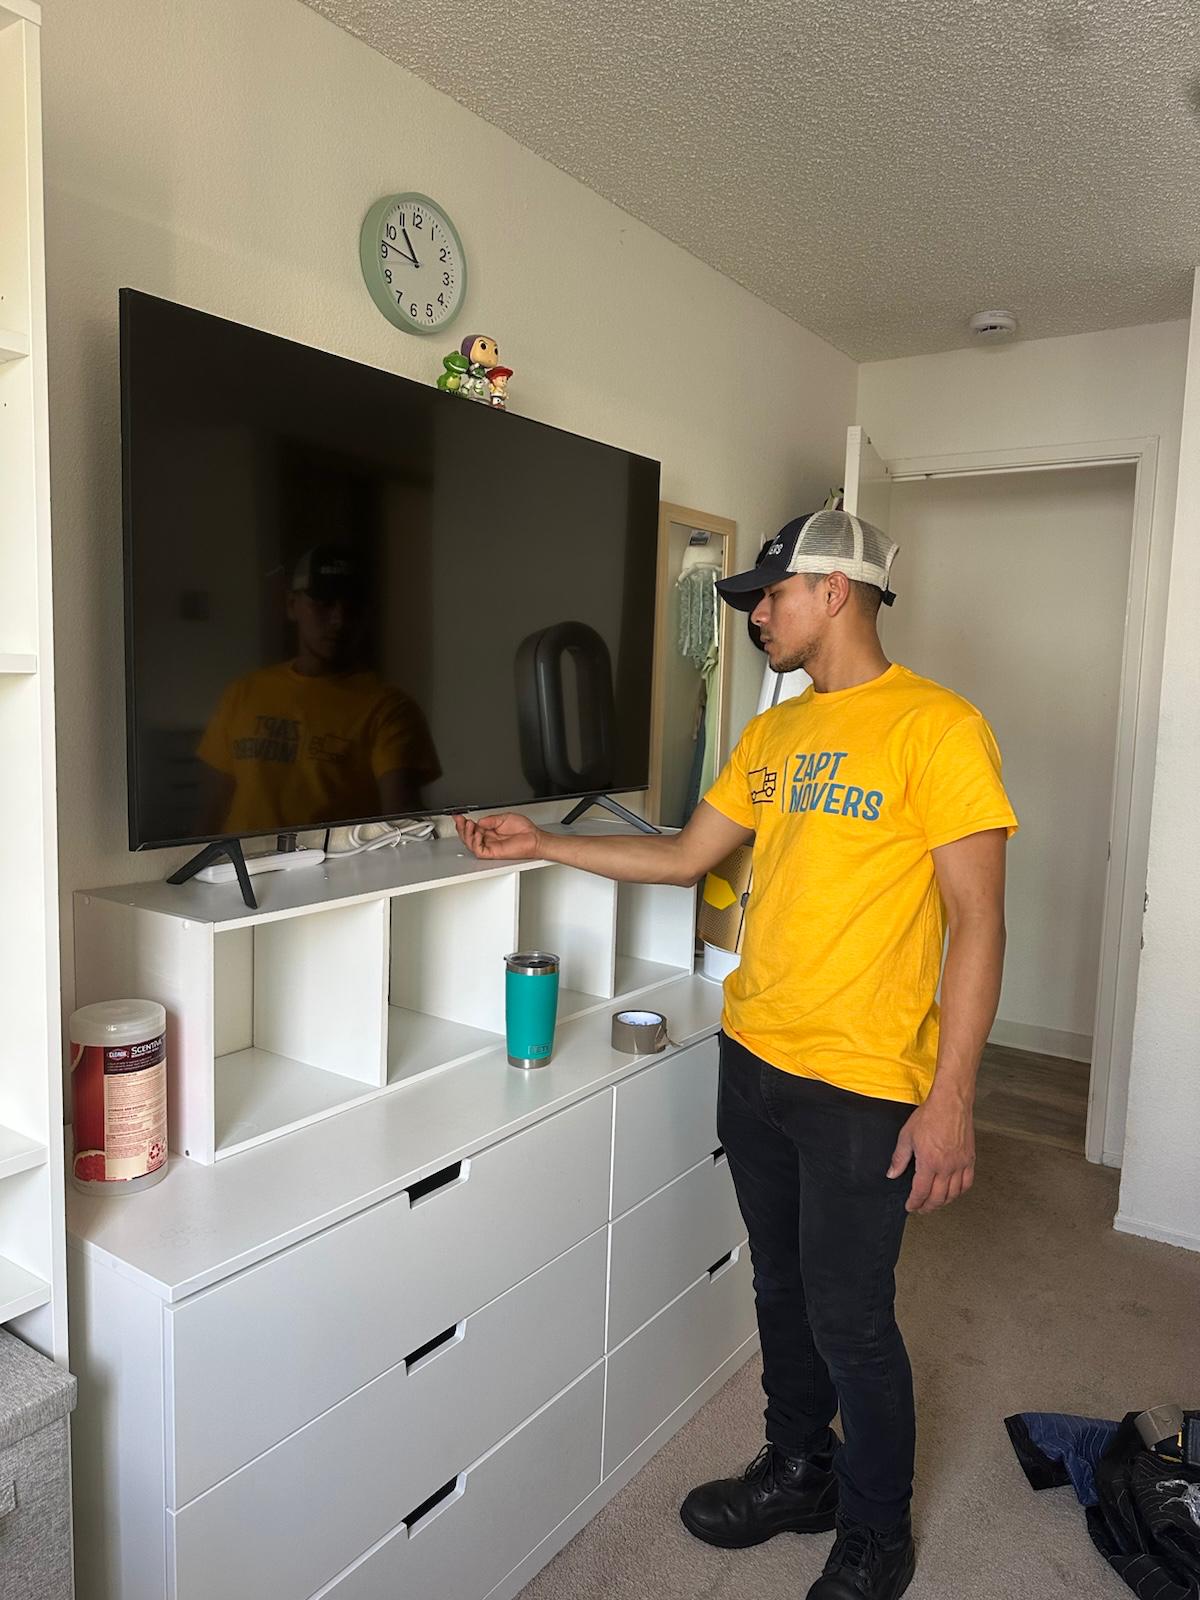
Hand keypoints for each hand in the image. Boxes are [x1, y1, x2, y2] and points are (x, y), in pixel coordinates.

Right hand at [454, 811, 544, 861]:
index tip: (459, 815)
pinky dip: (475, 842)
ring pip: (470, 844)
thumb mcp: (504, 818)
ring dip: (466, 834)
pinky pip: (478, 850)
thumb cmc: (524, 830)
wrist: (534, 838)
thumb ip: (490, 820)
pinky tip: (478, 833)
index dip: (464, 822)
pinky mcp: (493, 853)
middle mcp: (489, 839)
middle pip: (468, 836)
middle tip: (460, 819)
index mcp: (490, 830)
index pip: (472, 828)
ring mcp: (490, 846)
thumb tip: (479, 821)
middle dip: (461, 827)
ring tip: (469, 825)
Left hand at [887, 1094, 975, 1213]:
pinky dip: (959, 1192)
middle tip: (921, 1209)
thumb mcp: (907, 1136)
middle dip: (928, 1207)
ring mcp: (960, 1164)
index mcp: (929, 1162)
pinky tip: (953, 1192)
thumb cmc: (929, 1116)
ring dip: (943, 1202)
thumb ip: (899, 1158)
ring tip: (935, 1203)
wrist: (950, 1103)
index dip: (914, 1203)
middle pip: (938, 1197)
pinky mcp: (970, 1159)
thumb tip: (892, 1174)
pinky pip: (967, 1183)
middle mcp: (947, 1167)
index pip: (921, 1192)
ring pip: (954, 1193)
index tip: (910, 1206)